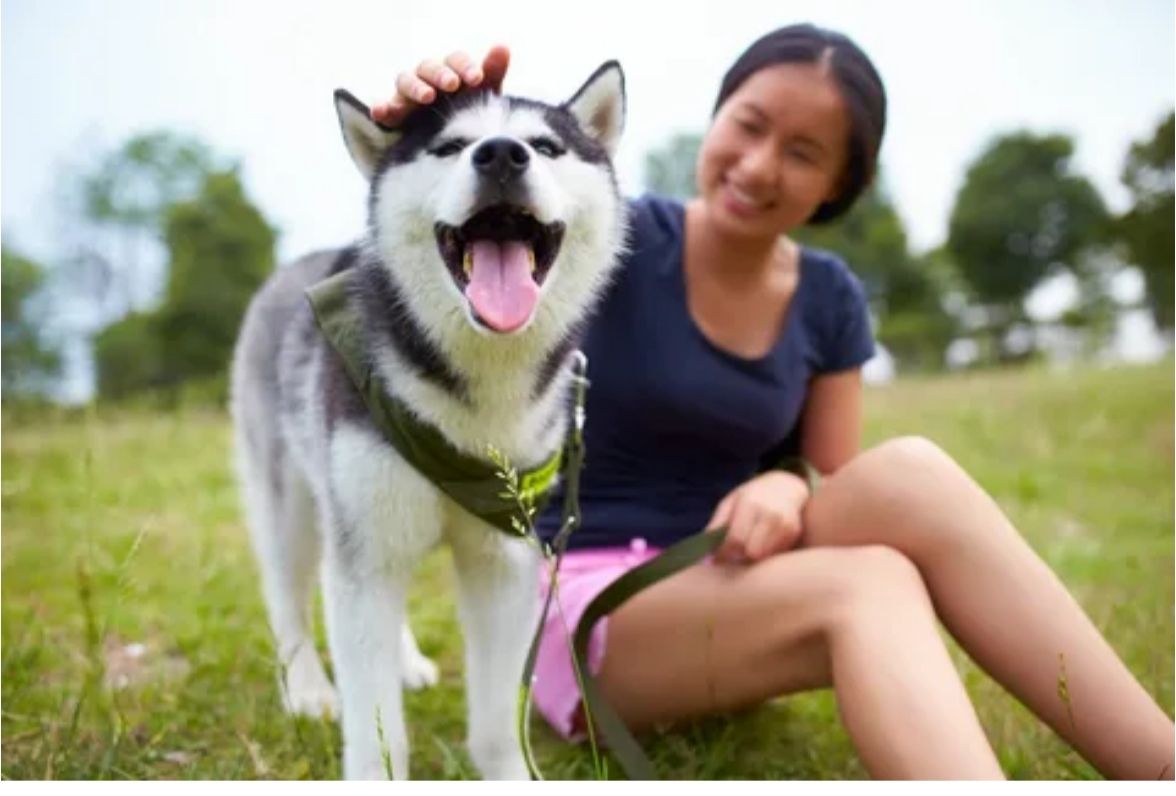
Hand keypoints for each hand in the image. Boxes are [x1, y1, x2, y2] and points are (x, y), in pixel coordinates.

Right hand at [371, 45, 510, 127]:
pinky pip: (383, 108)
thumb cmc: (468, 113)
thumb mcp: (483, 96)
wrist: (450, 148)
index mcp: (449, 72)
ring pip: (404, 81)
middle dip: (440, 73)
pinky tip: (380, 113)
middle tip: (452, 84)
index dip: (464, 66)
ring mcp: (407, 96)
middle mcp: (426, 79)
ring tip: (427, 96)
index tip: (478, 78)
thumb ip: (491, 72)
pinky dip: (380, 108)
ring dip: (415, 86)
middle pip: (427, 67)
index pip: (454, 60)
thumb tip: (503, 46)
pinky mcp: (394, 115)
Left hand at [706, 471, 810, 563]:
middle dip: (739, 557)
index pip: (736, 539)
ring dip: (752, 557)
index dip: (724, 553)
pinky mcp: (794, 532)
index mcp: (750, 504)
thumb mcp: (730, 502)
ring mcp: (785, 524)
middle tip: (733, 553)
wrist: (786, 485)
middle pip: (752, 552)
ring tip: (747, 546)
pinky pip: (776, 554)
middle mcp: (770, 514)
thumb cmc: (752, 495)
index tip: (717, 558)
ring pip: (764, 556)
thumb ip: (717, 525)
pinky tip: (762, 542)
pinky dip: (765, 554)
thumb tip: (706, 555)